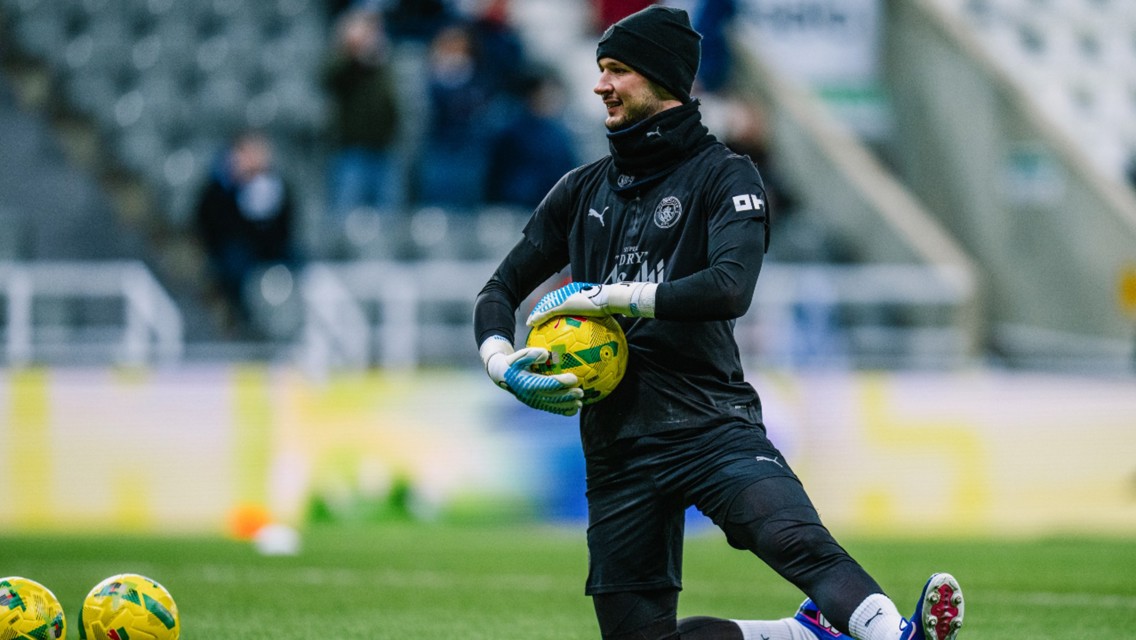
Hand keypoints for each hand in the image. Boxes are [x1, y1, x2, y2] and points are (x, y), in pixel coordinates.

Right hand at [480, 337, 582, 415]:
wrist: (502, 375)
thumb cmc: (514, 362)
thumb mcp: (519, 355)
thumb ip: (531, 354)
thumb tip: (546, 354)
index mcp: (528, 383)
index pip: (548, 383)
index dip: (562, 382)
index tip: (574, 378)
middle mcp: (531, 395)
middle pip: (553, 397)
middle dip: (568, 396)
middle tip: (581, 392)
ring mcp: (533, 401)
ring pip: (553, 406)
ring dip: (567, 406)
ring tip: (580, 404)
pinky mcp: (535, 404)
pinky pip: (550, 409)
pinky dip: (562, 411)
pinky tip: (573, 410)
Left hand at [526, 281, 656, 326]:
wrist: (612, 299)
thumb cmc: (612, 307)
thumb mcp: (604, 314)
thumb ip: (600, 320)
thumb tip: (604, 335)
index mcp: (578, 293)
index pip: (562, 299)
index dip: (553, 306)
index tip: (547, 316)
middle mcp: (570, 292)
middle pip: (551, 299)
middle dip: (542, 309)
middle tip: (535, 319)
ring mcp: (566, 296)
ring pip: (546, 304)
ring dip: (537, 313)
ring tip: (530, 323)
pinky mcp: (564, 303)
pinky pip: (547, 311)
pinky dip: (539, 317)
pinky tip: (532, 325)